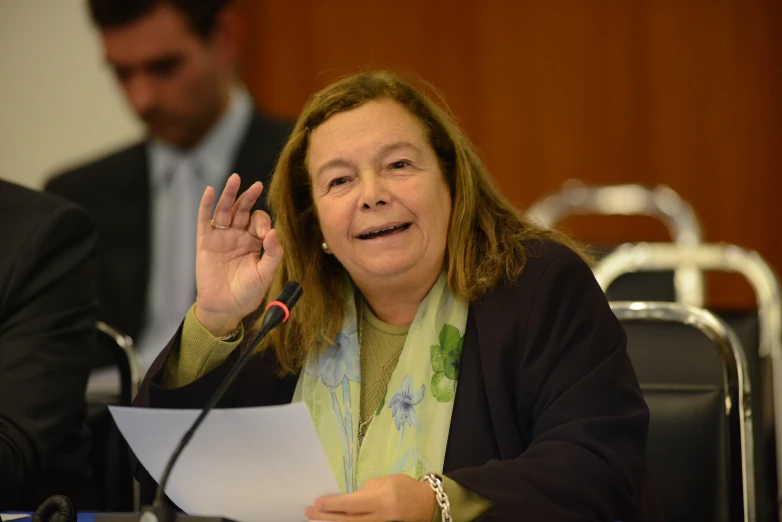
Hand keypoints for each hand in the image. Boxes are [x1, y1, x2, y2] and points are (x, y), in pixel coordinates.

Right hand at [193, 173, 283, 336]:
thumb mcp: (266, 273)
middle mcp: (238, 236)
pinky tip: (210, 191)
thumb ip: (273, 253)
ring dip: (229, 194)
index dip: (262, 223)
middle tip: (256, 186)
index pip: (260, 222)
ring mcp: (221, 237)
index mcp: (255, 242)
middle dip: (249, 198)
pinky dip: (206, 205)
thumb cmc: (247, 293)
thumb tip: (273, 232)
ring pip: (225, 210)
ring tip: (234, 179)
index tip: (263, 235)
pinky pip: (205, 220)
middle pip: (243, 210)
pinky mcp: (206, 242)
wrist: (225, 308)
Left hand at [305, 474, 435, 521]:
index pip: (351, 504)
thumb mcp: (385, 482)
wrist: (426, 504)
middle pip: (347, 520)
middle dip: (326, 517)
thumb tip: (346, 501)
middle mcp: (380, 517)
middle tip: (309, 512)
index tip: (317, 502)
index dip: (332, 504)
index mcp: (381, 501)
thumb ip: (365, 492)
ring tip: (315, 519)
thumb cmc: (405, 487)